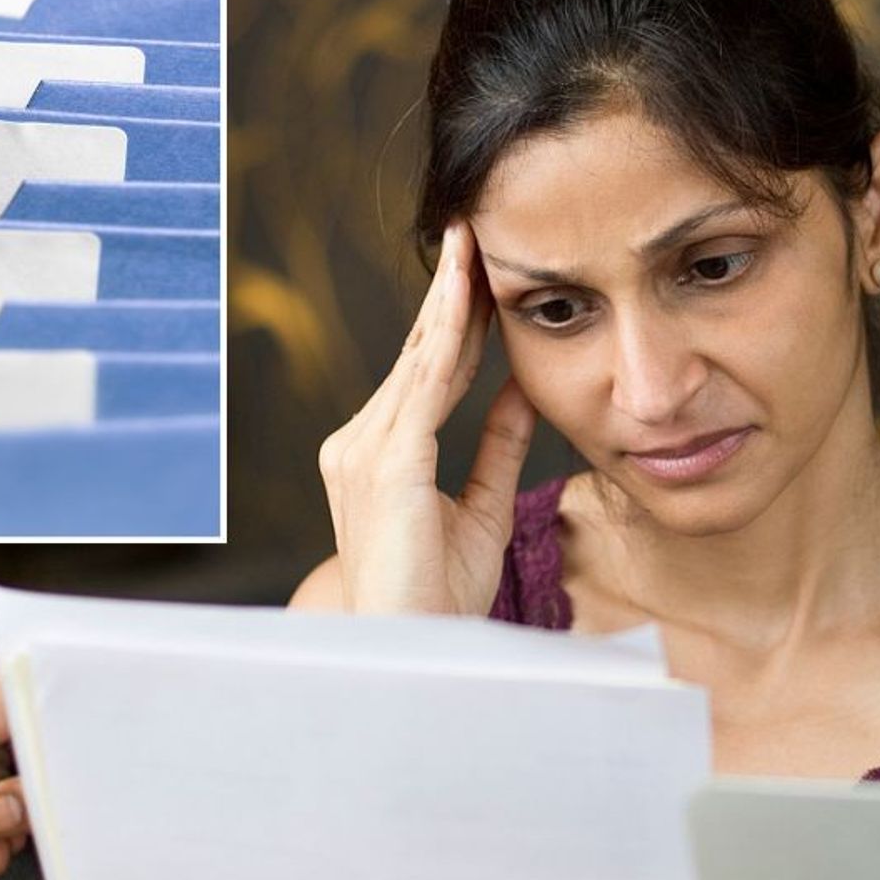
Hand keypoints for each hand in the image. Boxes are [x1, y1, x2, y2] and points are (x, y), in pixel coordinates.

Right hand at [318, 220, 535, 614]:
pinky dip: (445, 334)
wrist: (409, 649)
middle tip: (474, 230)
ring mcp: (364, 449)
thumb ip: (497, 447)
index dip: (457, 322)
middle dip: (450, 292)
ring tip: (472, 243)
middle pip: (418, 353)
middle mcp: (359, 441)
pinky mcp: (385, 462)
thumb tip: (521, 392)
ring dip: (449, 297)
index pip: (426, 372)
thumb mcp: (483, 507)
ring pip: (419, 357)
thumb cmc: (440, 594)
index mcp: (378, 453)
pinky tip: (465, 293)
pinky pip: (423, 385)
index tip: (482, 273)